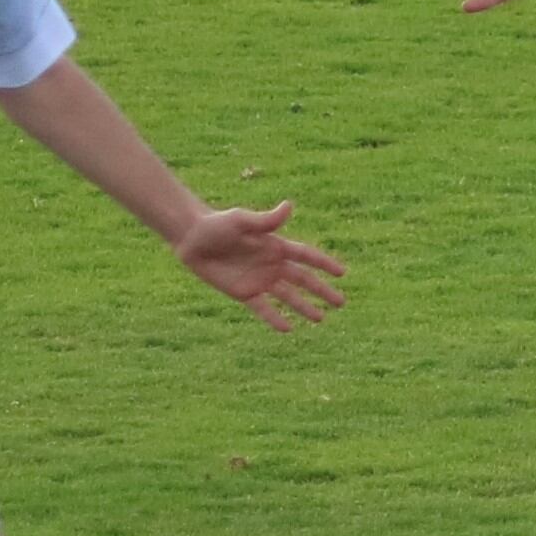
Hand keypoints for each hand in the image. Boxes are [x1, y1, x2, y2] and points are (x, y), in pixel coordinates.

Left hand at [175, 200, 346, 330]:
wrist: (193, 239)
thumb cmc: (217, 224)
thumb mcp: (241, 221)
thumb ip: (265, 220)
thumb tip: (289, 206)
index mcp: (276, 245)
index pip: (306, 256)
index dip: (324, 264)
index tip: (342, 273)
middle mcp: (272, 264)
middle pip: (303, 280)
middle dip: (322, 291)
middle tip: (341, 303)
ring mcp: (260, 280)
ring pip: (288, 297)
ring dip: (304, 307)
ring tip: (321, 319)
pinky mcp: (244, 293)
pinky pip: (263, 309)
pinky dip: (275, 318)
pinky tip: (288, 329)